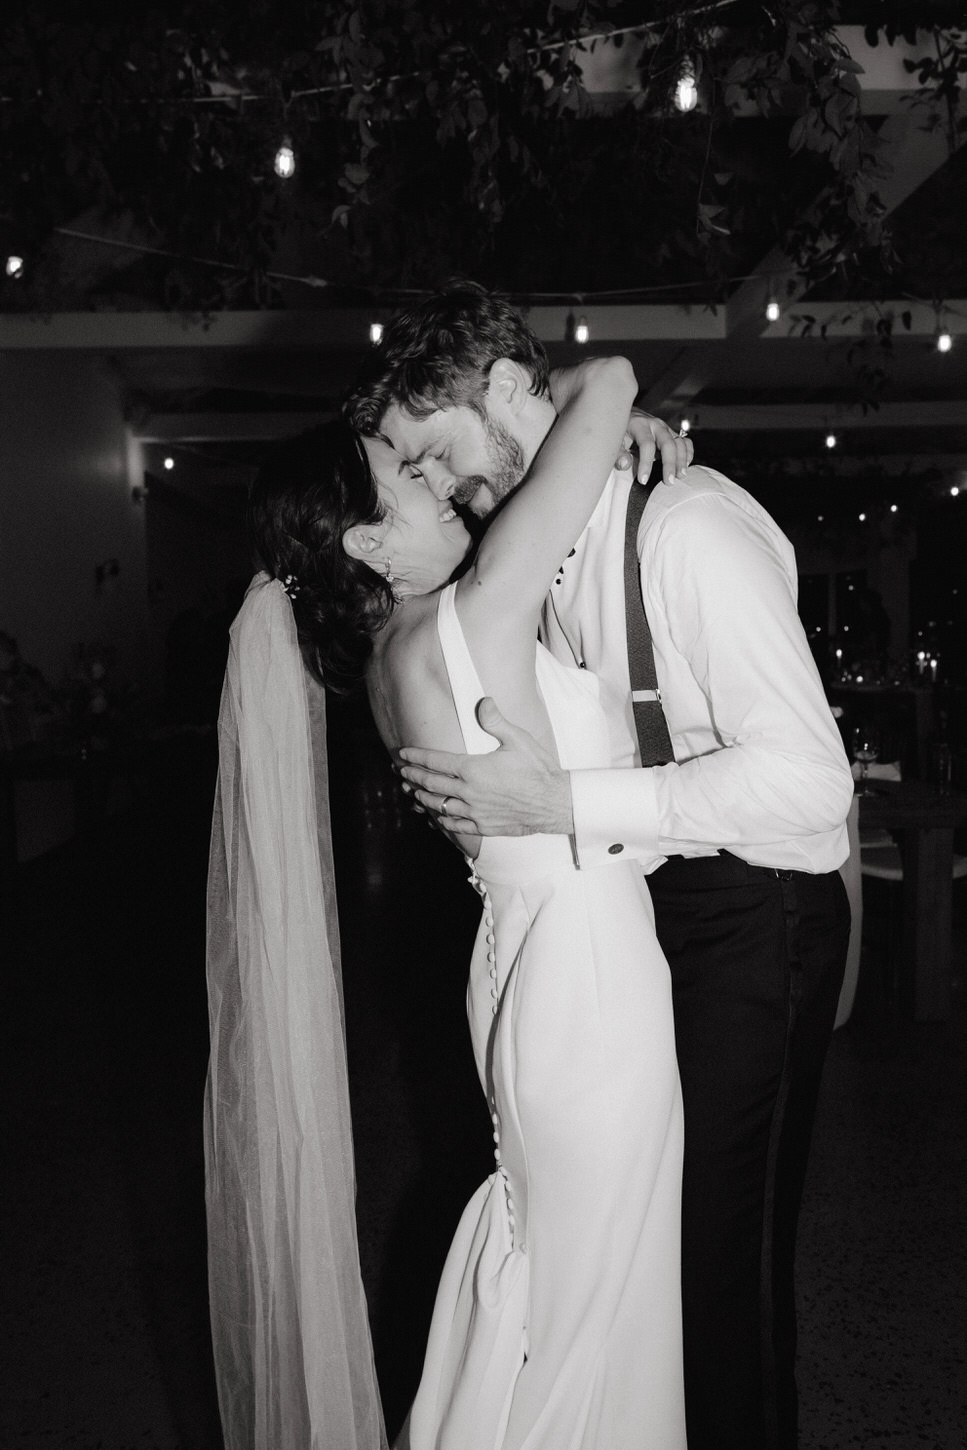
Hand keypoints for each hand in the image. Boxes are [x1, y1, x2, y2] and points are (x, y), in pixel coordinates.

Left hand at [396, 698, 573, 837]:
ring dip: (421, 799)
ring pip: (439, 806)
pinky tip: (434, 819)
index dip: (416, 757)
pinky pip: (455, 826)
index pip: (436, 761)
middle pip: (431, 784)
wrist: (555, 802)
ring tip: (411, 792)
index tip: (403, 754)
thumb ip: (495, 721)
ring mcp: (474, 812)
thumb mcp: (518, 740)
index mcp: (473, 769)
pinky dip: (440, 822)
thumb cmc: (537, 769)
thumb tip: (483, 702)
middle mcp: (469, 792)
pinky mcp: (483, 826)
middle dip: (413, 776)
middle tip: (400, 772)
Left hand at [614, 409, 693, 483]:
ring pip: (679, 443)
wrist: (628, 416)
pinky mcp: (672, 433)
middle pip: (668, 443)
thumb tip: (625, 464)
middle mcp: (655, 424)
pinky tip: (685, 466)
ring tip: (680, 476)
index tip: (643, 481)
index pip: (647, 444)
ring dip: (682, 460)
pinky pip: (685, 442)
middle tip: (669, 482)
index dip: (646, 463)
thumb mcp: (614, 441)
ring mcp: (666, 428)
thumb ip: (618, 453)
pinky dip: (687, 454)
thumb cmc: (620, 432)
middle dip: (669, 464)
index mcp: (639, 424)